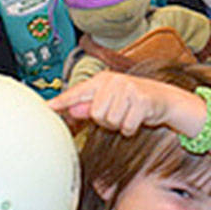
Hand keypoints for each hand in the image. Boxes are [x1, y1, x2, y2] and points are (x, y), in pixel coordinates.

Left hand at [50, 71, 195, 135]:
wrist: (163, 98)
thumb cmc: (132, 100)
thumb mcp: (109, 101)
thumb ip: (89, 106)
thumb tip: (72, 110)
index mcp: (102, 80)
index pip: (78, 92)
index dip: (62, 101)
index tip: (48, 107)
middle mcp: (114, 81)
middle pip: (96, 113)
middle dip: (106, 120)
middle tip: (117, 113)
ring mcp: (129, 90)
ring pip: (111, 121)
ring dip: (119, 124)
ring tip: (127, 115)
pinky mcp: (142, 101)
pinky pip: (127, 126)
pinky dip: (130, 129)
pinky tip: (136, 120)